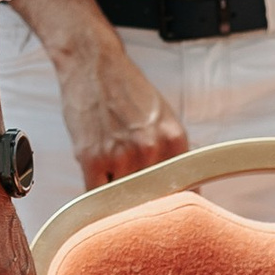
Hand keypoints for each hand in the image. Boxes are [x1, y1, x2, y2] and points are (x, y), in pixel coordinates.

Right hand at [44, 16, 188, 191]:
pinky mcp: (92, 158)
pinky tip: (96, 184)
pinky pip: (96, 194)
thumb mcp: (162, 116)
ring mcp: (121, 155)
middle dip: (143, 202)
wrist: (93, 64)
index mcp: (174, 138)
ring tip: (112, 181)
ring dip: (116, 198)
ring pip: (123, 198)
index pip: (182, 188)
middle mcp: (151, 149)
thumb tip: (176, 183)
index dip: (171, 203)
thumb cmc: (125, 88)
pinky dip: (95, 195)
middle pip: (152, 197)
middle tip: (134, 202)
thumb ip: (170, 149)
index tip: (163, 210)